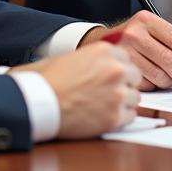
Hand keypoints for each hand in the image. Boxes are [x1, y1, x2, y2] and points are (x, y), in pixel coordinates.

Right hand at [12, 42, 140, 138]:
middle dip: (123, 84)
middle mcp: (115, 70)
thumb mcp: (68, 57)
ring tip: (104, 106)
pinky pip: (130, 116)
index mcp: (104, 52)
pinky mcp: (114, 117)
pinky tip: (104, 116)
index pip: (127, 58)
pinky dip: (120, 118)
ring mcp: (117, 94)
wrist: (36, 104)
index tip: (111, 76)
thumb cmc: (45, 81)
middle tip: (107, 92)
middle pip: (134, 77)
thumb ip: (92, 58)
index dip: (118, 68)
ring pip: (135, 97)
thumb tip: (100, 62)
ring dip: (123, 102)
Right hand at [79, 11, 171, 90]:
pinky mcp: (120, 69)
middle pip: (170, 60)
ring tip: (169, 80)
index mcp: (146, 20)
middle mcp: (135, 34)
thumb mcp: (150, 28)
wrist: (100, 43)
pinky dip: (153, 86)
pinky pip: (146, 84)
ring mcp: (125, 52)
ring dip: (169, 82)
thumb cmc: (130, 37)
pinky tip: (151, 80)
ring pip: (159, 74)